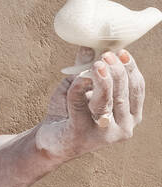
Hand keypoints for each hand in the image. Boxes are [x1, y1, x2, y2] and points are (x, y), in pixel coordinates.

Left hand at [36, 46, 144, 160]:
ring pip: (105, 101)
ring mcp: (103, 134)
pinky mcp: (80, 134)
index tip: (121, 52)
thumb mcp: (81, 88)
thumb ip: (86, 69)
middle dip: (115, 72)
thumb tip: (88, 46)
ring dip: (102, 80)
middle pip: (122, 94)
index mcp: (130, 116)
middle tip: (106, 56)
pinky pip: (79, 106)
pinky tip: (75, 80)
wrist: (50, 140)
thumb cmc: (70, 113)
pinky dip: (77, 89)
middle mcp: (122, 128)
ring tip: (97, 64)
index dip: (130, 69)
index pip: (136, 89)